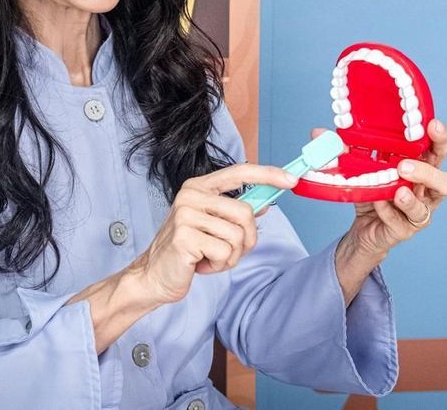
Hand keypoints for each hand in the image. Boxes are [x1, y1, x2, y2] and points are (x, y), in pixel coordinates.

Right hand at [130, 163, 297, 304]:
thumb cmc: (187, 250)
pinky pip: (224, 252)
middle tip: (228, 251)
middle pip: (245, 213)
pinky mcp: (184, 237)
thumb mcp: (211, 226)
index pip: (239, 172)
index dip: (267, 174)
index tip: (291, 179)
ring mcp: (185, 215)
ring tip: (209, 257)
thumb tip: (265, 205)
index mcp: (198, 187)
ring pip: (237, 236)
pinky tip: (201, 264)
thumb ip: (233, 212)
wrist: (155, 275)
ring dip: (230, 256)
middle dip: (247, 240)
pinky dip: (219, 265)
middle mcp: (190, 195)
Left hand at [346, 118, 446, 257]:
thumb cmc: (371, 192)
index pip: (437, 152)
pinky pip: (400, 222)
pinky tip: (378, 203)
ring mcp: (416, 212)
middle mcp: (424, 192)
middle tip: (405, 165)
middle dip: (428, 172)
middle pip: (444, 182)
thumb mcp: (354, 167)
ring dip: (410, 198)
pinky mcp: (403, 229)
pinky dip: (387, 211)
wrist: (363, 228)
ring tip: (397, 190)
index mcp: (419, 169)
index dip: (439, 139)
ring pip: (425, 207)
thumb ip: (340, 149)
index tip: (432, 124)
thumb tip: (318, 133)